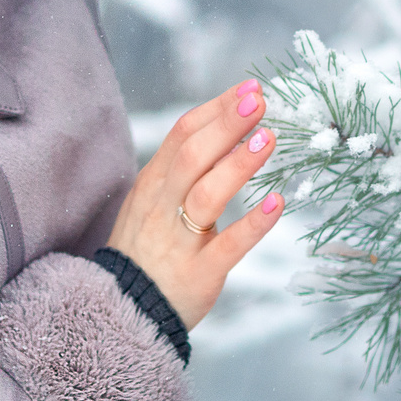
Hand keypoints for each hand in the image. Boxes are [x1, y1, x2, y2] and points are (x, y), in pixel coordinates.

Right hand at [106, 76, 283, 329]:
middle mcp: (162, 206)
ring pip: (206, 195)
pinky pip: (227, 246)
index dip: (217, 108)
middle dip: (227, 125)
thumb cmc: (148, 249)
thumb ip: (181, 169)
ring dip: (238, 165)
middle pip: (192, 156)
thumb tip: (224, 127)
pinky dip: (253, 224)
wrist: (123, 311)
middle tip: (261, 102)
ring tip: (269, 139)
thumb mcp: (152, 201)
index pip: (182, 134)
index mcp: (153, 184)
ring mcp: (179, 240)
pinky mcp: (199, 273)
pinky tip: (278, 203)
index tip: (250, 89)